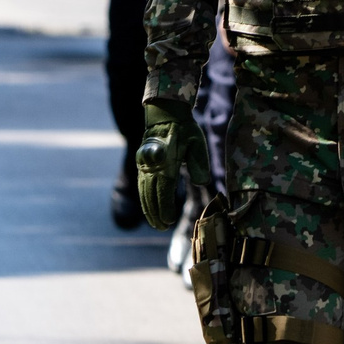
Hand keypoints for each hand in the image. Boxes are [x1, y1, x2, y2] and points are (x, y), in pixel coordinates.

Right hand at [135, 95, 205, 231]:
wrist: (164, 115)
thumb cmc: (184, 129)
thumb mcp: (197, 143)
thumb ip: (199, 163)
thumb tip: (203, 183)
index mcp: (166, 163)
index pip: (164, 191)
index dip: (165, 208)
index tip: (169, 221)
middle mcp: (152, 167)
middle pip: (151, 195)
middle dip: (156, 214)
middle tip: (162, 228)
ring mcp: (145, 166)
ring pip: (144, 192)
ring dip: (149, 209)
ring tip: (156, 223)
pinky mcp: (142, 165)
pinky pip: (141, 186)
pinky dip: (144, 199)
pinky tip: (148, 208)